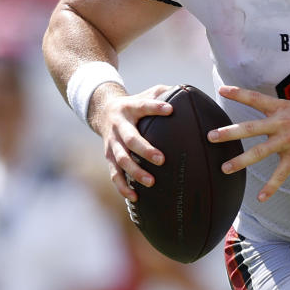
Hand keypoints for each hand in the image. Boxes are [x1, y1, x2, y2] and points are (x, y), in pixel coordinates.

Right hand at [89, 83, 172, 200]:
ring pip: (121, 160)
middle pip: (131, 139)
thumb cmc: (135, 104)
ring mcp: (112, 143)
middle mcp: (119, 127)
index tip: (171, 110)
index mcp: (130, 108)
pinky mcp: (109, 158)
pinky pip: (114, 174)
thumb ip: (163, 92)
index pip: (143, 106)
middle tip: (162, 159)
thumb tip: (186, 91)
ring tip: (151, 182)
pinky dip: (123, 187)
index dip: (156, 107)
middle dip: (145, 150)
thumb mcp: (145, 93)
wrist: (103, 111)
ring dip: (135, 172)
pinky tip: (135, 198)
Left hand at [207, 86, 289, 201]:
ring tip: (225, 168)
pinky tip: (260, 198)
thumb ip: (282, 112)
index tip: (221, 89)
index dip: (238, 93)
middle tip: (211, 136)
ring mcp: (288, 141)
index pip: (256, 98)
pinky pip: (280, 174)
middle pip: (250, 128)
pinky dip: (270, 187)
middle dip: (229, 133)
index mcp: (282, 108)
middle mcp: (282, 123)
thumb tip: (269, 114)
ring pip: (260, 152)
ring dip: (241, 161)